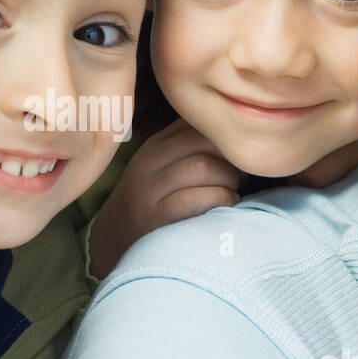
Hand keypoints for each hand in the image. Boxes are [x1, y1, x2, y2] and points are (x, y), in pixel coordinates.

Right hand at [88, 118, 241, 277]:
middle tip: (241, 175)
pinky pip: (197, 198)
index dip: (226, 136)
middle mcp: (149, 161)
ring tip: (233, 190)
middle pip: (202, 141)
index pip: (197, 123)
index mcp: (156, 144)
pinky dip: (222, 199)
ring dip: (229, 178)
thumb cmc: (153, 198)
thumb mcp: (163, 164)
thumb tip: (237, 134)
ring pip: (202, 167)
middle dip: (231, 157)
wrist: (116, 236)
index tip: (238, 155)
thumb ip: (191, 146)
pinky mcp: (156, 216)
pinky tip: (227, 205)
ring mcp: (150, 189)